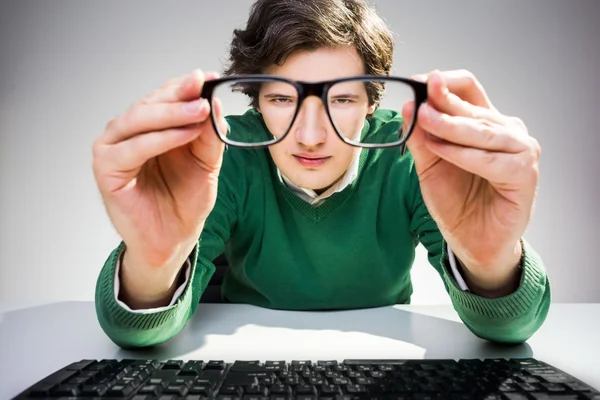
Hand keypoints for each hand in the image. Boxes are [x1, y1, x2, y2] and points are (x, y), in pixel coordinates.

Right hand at [92, 69, 226, 303]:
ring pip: (139, 120)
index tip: (211, 77)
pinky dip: (160, 139)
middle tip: (202, 86)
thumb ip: (208, 136)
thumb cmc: (184, 202)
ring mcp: (113, 149)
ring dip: (171, 113)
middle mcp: (128, 133)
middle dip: (179, 95)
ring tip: (199, 110)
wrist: (174, 240)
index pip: (164, 98)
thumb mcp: (206, 164)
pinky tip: (184, 134)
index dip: (186, 87)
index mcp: (150, 128)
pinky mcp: (106, 170)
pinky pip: (133, 148)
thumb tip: (214, 103)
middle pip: (150, 103)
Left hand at [403, 70, 540, 296]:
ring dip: (451, 126)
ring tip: (424, 120)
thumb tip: (410, 106)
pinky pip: (491, 159)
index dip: (443, 84)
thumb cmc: (456, 202)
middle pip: (474, 107)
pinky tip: (442, 150)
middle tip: (419, 100)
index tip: (418, 82)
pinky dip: (464, 154)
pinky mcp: (525, 174)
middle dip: (443, 103)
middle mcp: (506, 131)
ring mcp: (520, 150)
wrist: (472, 241)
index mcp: (484, 123)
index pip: (468, 90)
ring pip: (484, 130)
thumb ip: (421, 138)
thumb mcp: (429, 166)